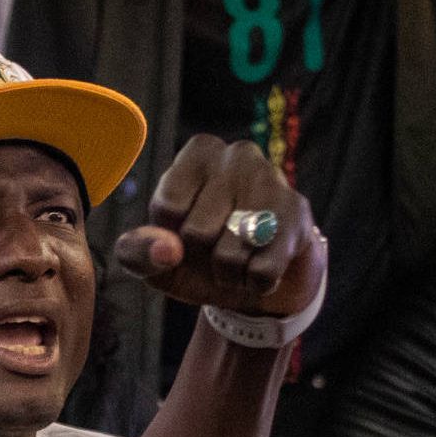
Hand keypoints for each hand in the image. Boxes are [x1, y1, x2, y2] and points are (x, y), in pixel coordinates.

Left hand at [112, 135, 325, 318]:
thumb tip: (167, 251)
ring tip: (239, 260)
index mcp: (198, 153)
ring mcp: (272, 180)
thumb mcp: (156, 258)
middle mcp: (237, 154)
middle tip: (216, 250)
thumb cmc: (199, 256)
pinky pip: (262, 271)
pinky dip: (255, 284)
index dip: (171, 237)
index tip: (186, 230)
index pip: (167, 209)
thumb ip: (138, 252)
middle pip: (197, 232)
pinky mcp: (297, 215)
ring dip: (228, 275)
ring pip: (230, 255)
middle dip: (202, 257)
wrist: (259, 276)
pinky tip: (261, 266)